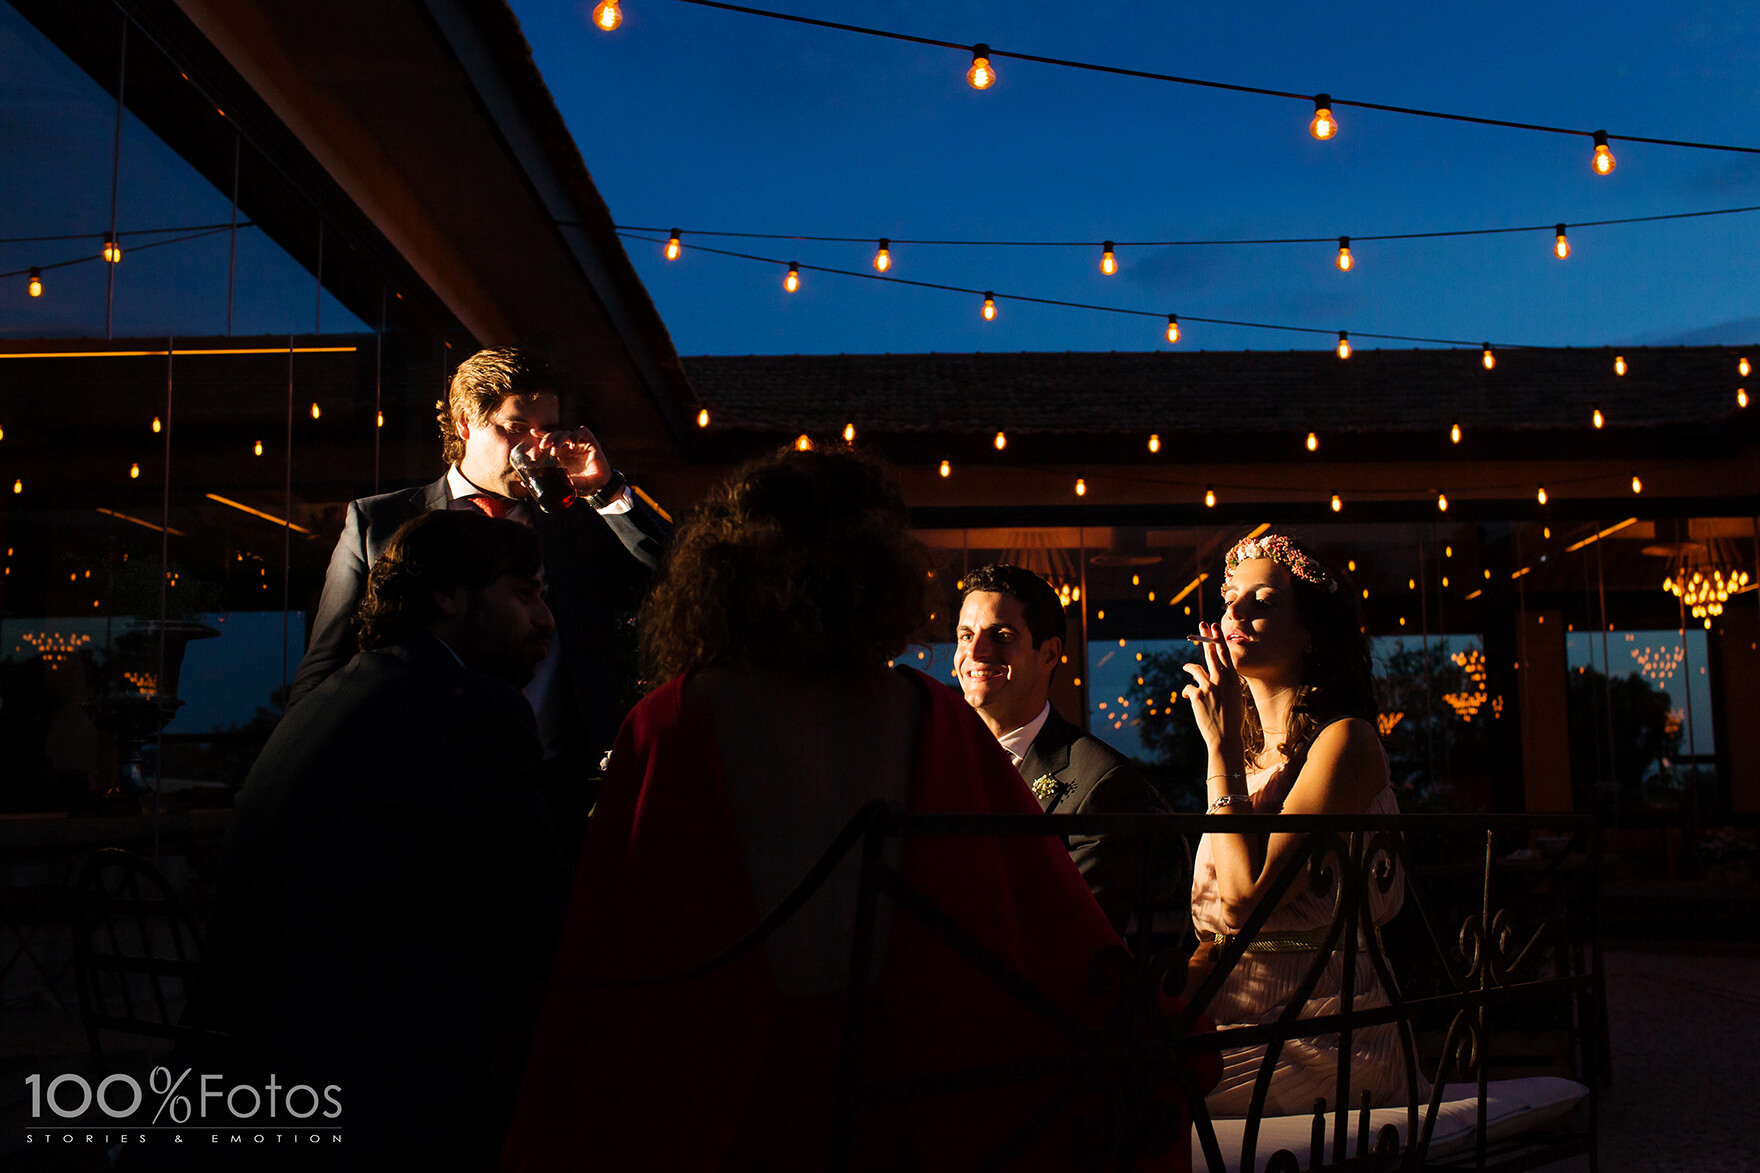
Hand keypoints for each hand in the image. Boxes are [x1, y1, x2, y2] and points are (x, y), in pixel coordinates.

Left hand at [540, 426, 611, 491]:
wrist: (598, 488)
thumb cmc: (581, 486)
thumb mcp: (561, 482)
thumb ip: (548, 480)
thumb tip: (526, 484)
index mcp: (562, 454)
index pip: (551, 439)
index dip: (542, 433)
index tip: (533, 431)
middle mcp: (570, 447)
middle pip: (557, 434)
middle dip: (549, 437)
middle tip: (544, 446)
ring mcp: (581, 444)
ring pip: (567, 432)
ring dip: (559, 439)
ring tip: (555, 451)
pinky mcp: (591, 443)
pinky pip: (583, 432)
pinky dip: (576, 435)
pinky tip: (572, 444)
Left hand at [1181, 621, 1242, 751]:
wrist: (1225, 737)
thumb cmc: (1232, 719)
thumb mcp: (1235, 698)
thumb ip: (1225, 684)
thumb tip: (1214, 676)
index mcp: (1233, 679)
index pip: (1225, 654)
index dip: (1218, 639)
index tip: (1214, 626)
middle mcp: (1221, 679)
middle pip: (1210, 654)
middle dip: (1205, 637)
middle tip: (1202, 625)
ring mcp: (1208, 686)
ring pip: (1195, 669)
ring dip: (1189, 667)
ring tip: (1186, 666)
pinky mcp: (1196, 695)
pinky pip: (1188, 688)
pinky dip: (1187, 693)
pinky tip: (1189, 699)